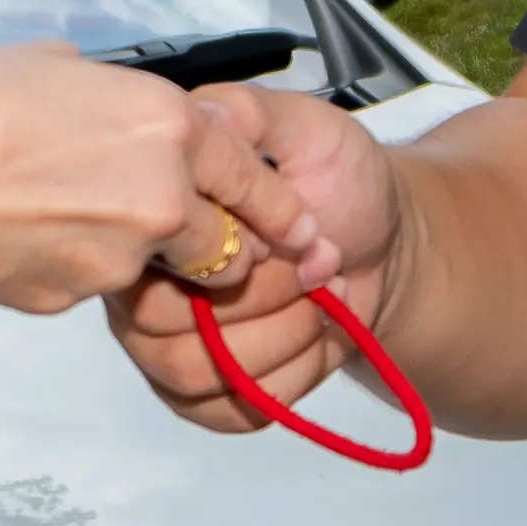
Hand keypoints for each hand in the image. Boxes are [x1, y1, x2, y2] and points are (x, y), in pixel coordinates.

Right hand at [0, 44, 311, 316]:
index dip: (283, 208)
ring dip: (143, 256)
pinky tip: (29, 236)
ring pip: (160, 269)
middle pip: (227, 244)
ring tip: (75, 220)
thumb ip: (107, 93)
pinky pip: (94, 284)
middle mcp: (162, 198)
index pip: (253, 178)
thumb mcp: (52, 65)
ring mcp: (120, 259)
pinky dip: (77, 267)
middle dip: (227, 248)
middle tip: (212, 244)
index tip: (306, 230)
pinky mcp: (74, 300)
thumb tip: (112, 105)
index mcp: (168, 126)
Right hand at [108, 85, 399, 433]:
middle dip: (269, 295)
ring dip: (283, 336)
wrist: (384, 247)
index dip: (241, 251)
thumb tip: (199, 115)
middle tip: (321, 264)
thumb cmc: (338, 185)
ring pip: (197, 373)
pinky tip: (318, 335)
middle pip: (166, 325)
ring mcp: (166, 349)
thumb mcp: (308, 129)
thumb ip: (250, 115)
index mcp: (155, 223)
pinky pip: (232, 410)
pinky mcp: (207, 399)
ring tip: (323, 298)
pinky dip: (293, 374)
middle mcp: (142, 287)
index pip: (153, 257)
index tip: (300, 228)